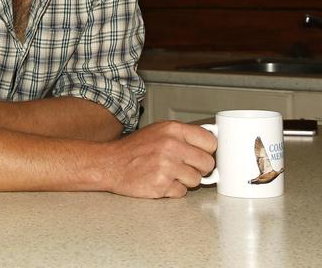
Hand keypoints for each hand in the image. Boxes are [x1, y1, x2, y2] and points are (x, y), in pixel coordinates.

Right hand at [101, 120, 215, 198]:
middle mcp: (172, 146)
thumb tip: (209, 142)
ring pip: (196, 180)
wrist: (110, 164)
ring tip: (170, 173)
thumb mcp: (158, 131)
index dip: (207, 150)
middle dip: (200, 168)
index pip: (210, 142)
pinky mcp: (161, 185)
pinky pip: (181, 192)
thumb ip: (182, 135)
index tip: (203, 154)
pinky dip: (173, 190)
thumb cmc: (134, 149)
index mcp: (173, 130)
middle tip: (187, 167)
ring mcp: (167, 166)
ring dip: (186, 180)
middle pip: (208, 163)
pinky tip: (161, 181)